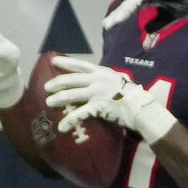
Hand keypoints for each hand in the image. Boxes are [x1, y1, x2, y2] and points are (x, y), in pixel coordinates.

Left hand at [43, 55, 178, 143]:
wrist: (141, 108)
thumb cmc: (133, 97)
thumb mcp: (120, 81)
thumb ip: (108, 79)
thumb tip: (100, 80)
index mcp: (102, 72)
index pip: (80, 65)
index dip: (66, 62)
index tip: (53, 60)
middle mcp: (98, 80)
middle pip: (72, 79)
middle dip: (57, 82)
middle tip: (46, 87)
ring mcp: (97, 92)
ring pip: (72, 94)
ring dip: (58, 98)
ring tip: (48, 102)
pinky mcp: (98, 107)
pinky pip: (79, 114)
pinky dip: (69, 121)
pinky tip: (62, 127)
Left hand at [100, 0, 187, 28]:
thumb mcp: (170, 16)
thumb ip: (158, 23)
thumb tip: (146, 31)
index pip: (132, 10)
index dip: (123, 18)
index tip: (113, 29)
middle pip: (127, 6)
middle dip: (116, 16)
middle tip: (106, 26)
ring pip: (128, 3)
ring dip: (119, 14)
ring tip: (109, 23)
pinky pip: (135, 1)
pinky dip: (128, 9)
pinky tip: (121, 16)